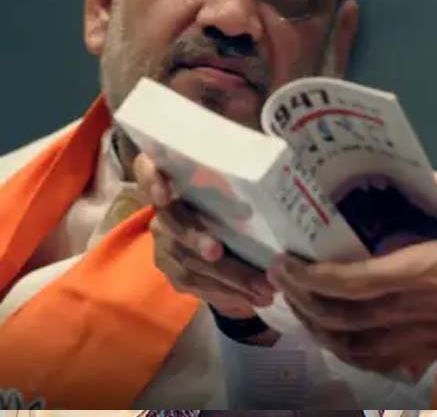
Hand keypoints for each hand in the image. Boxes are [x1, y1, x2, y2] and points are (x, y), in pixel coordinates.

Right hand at [136, 153, 275, 320]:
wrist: (223, 217)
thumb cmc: (236, 185)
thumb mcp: (237, 167)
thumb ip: (245, 156)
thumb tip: (276, 146)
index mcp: (171, 176)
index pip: (149, 169)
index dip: (151, 180)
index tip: (164, 193)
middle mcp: (163, 212)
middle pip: (175, 226)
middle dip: (199, 241)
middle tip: (217, 252)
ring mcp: (166, 245)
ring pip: (188, 263)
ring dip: (226, 278)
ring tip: (260, 289)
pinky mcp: (175, 272)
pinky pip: (196, 286)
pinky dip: (225, 295)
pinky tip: (251, 301)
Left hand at [268, 172, 436, 373]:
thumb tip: (403, 174)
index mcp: (423, 274)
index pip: (350, 283)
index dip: (310, 277)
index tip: (286, 261)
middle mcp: (412, 312)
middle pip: (340, 318)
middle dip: (303, 299)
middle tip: (283, 277)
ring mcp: (419, 339)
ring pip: (351, 346)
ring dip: (318, 328)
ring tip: (301, 303)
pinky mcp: (428, 353)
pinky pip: (375, 360)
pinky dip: (346, 350)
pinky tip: (338, 334)